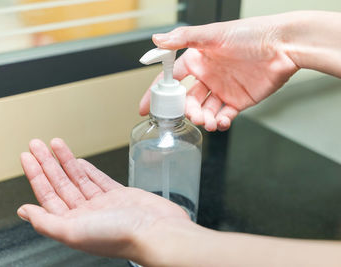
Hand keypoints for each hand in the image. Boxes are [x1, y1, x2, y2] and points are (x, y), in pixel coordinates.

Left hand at [17, 138, 190, 261]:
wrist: (158, 231)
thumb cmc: (121, 236)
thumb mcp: (74, 231)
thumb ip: (46, 222)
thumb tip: (23, 212)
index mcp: (73, 225)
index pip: (47, 196)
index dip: (36, 175)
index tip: (27, 157)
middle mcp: (86, 215)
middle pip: (60, 184)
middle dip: (47, 163)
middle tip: (36, 144)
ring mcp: (103, 204)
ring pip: (78, 178)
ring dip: (65, 161)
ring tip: (55, 143)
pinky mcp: (120, 195)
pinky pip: (98, 180)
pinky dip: (87, 169)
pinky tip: (78, 161)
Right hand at [139, 15, 298, 130]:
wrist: (283, 45)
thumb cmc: (250, 34)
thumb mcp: (212, 34)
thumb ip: (183, 39)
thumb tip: (157, 40)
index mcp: (198, 61)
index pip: (171, 79)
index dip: (158, 93)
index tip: (146, 107)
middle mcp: (208, 76)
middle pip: (188, 100)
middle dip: (187, 111)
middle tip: (192, 116)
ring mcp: (223, 90)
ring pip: (204, 110)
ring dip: (203, 119)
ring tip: (209, 122)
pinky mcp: (239, 101)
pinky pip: (224, 116)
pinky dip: (220, 122)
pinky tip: (221, 122)